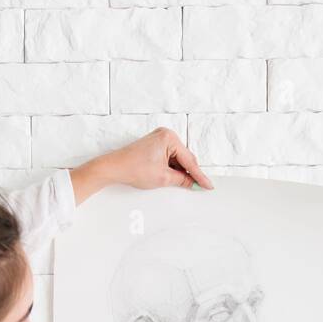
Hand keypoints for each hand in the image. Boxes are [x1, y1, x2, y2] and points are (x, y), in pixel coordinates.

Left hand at [70, 127, 213, 202]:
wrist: (114, 167)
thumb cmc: (134, 168)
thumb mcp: (163, 177)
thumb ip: (182, 179)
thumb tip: (193, 182)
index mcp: (169, 138)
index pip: (189, 160)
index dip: (199, 175)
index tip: (208, 185)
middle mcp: (166, 134)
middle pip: (185, 157)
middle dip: (190, 172)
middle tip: (199, 187)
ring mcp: (160, 138)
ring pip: (177, 158)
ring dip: (180, 171)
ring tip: (182, 183)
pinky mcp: (155, 145)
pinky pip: (169, 157)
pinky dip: (172, 167)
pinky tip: (174, 177)